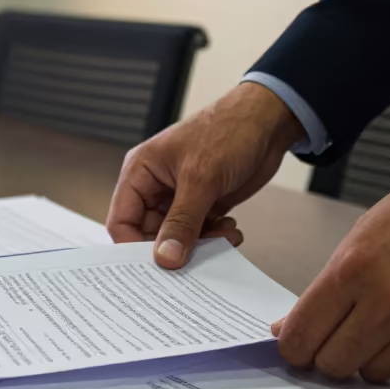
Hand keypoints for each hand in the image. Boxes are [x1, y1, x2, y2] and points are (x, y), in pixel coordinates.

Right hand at [106, 83, 303, 266]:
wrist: (268, 121)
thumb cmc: (227, 131)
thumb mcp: (200, 179)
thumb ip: (182, 222)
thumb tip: (165, 259)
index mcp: (140, 173)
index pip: (121, 221)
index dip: (132, 247)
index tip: (156, 267)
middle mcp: (155, 187)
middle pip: (149, 234)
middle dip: (172, 248)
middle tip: (195, 259)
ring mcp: (180, 196)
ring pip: (176, 237)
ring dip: (199, 245)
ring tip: (223, 237)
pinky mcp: (203, 203)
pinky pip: (199, 233)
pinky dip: (214, 238)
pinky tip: (230, 229)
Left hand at [272, 180, 389, 381]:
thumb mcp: (352, 246)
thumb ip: (319, 292)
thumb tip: (285, 329)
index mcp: (351, 270)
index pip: (302, 335)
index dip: (293, 347)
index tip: (295, 345)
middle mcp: (384, 299)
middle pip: (332, 362)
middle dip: (325, 355)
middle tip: (329, 338)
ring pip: (369, 372)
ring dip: (362, 359)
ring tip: (367, 330)